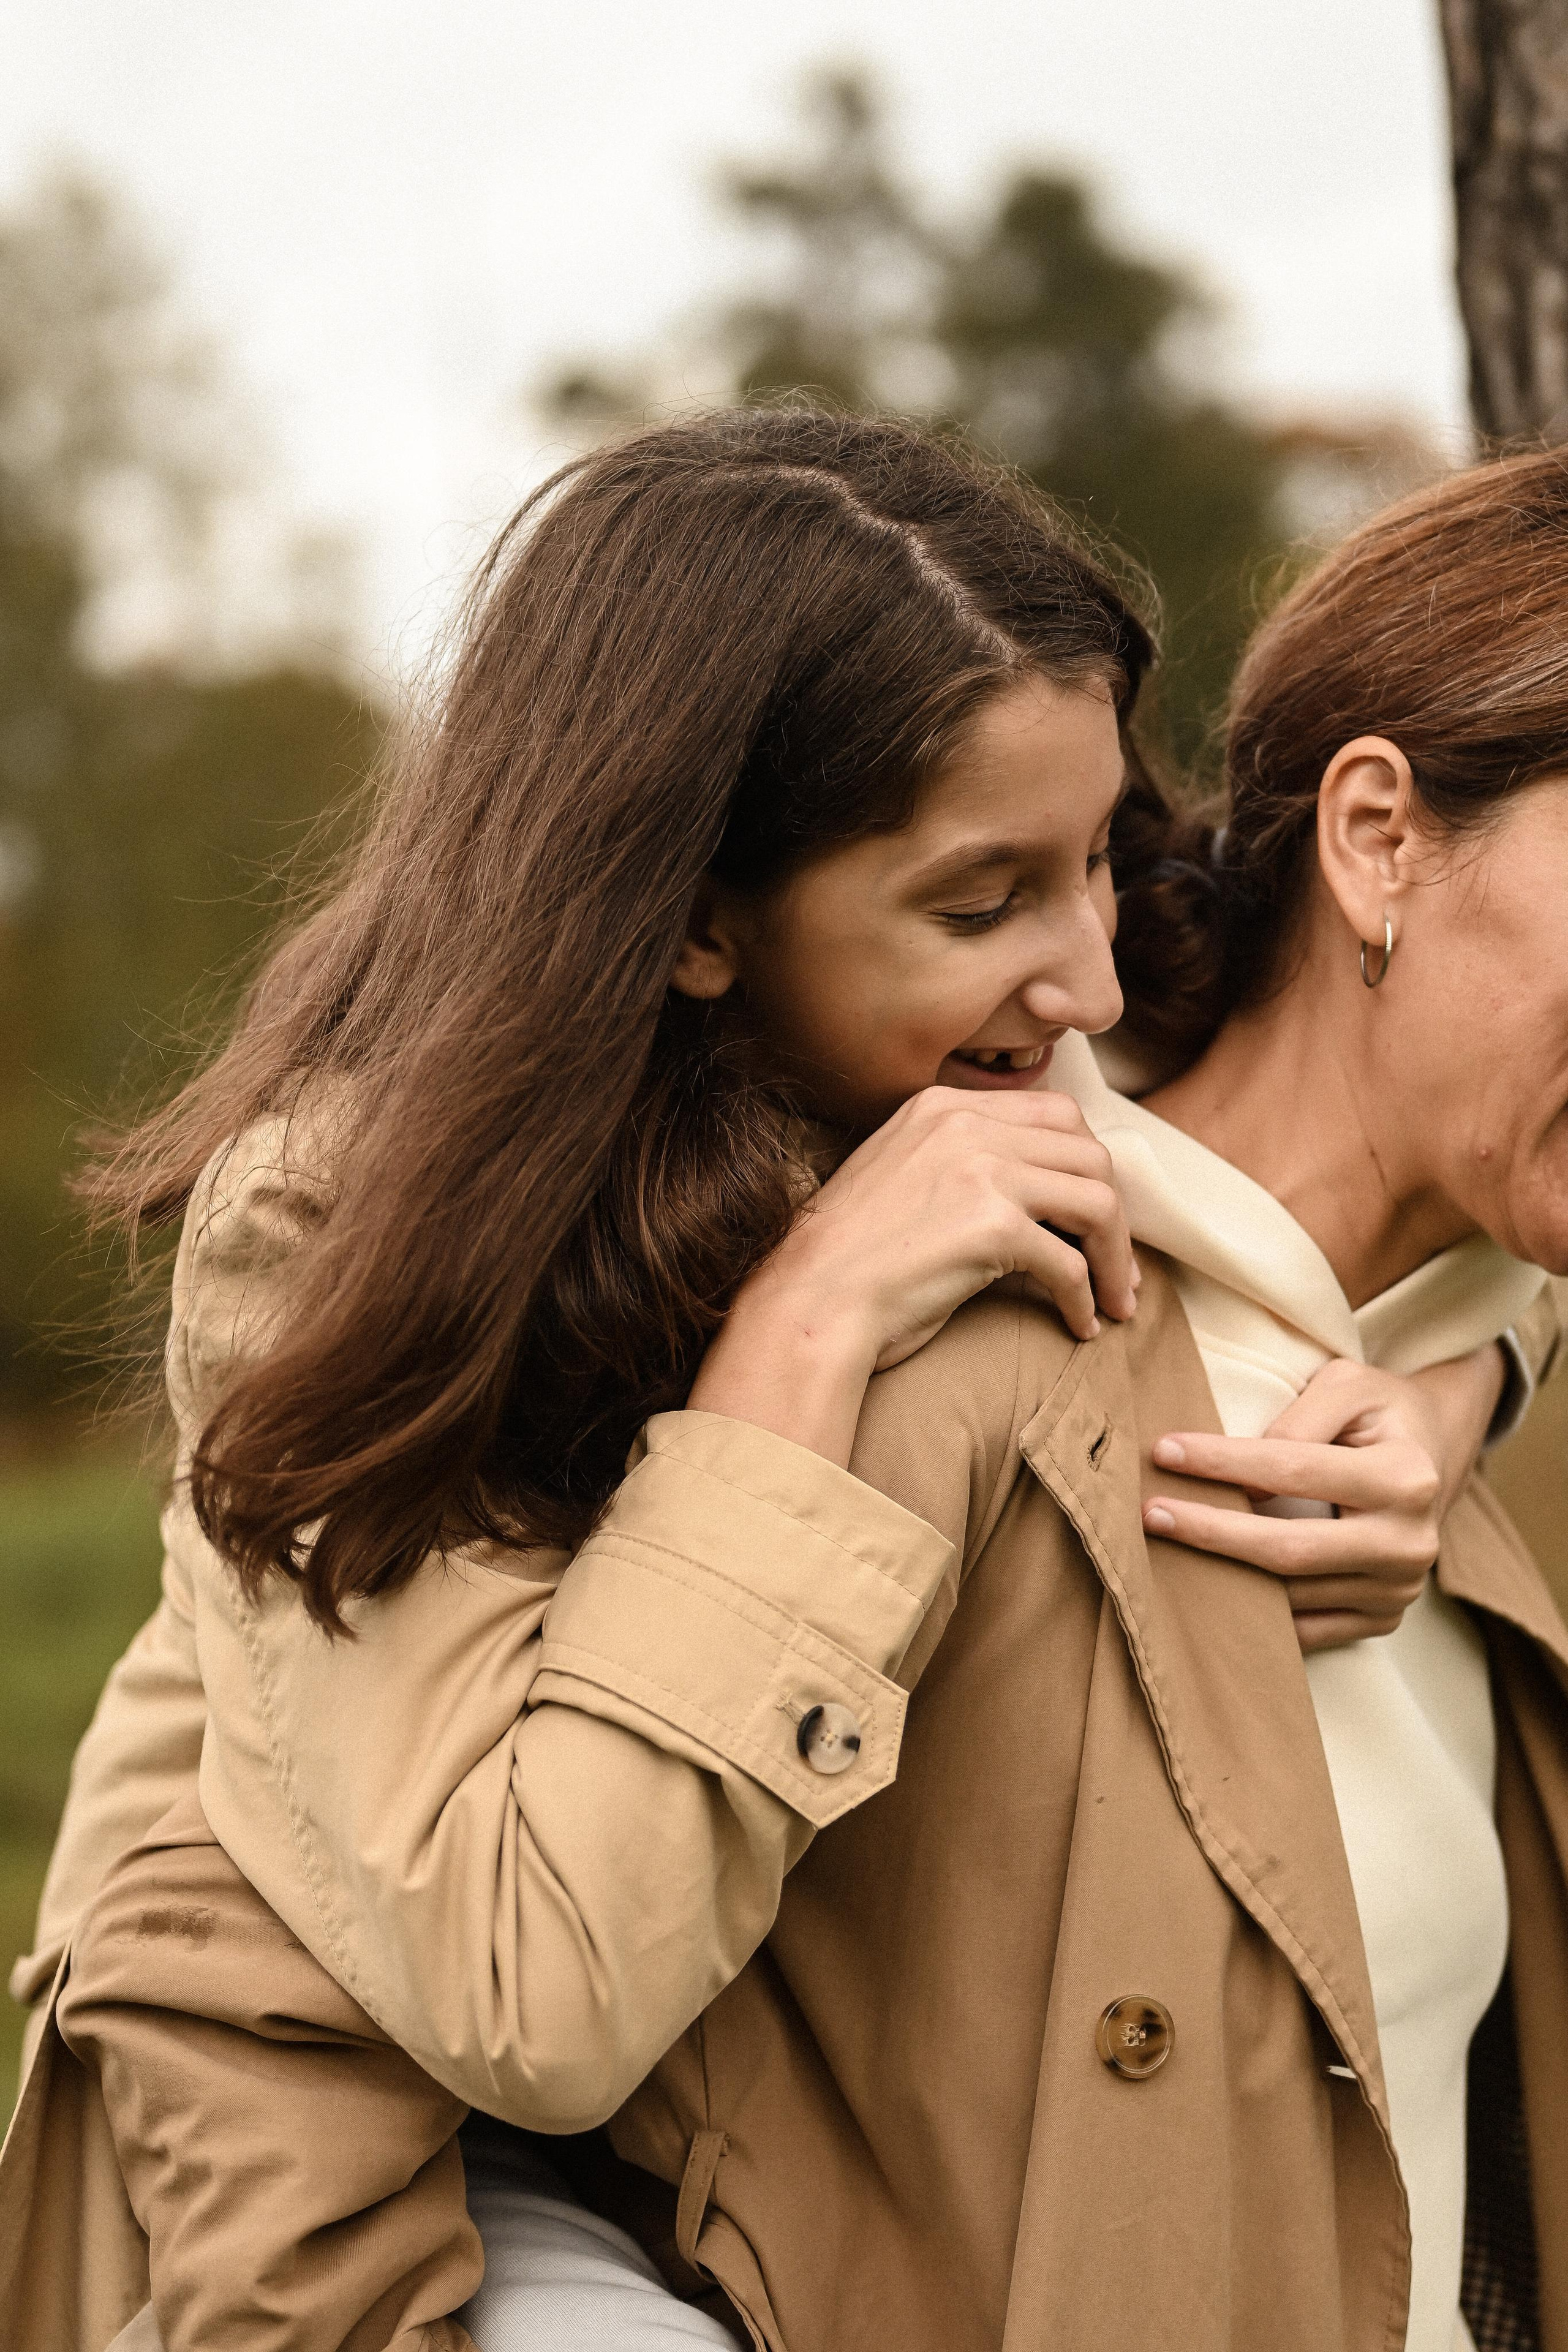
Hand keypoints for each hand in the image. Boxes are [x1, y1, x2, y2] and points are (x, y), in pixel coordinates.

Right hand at [690, 1086, 1137, 1466]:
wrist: (808, 1301)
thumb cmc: (848, 1257)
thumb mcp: (902, 1175)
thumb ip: (959, 1160)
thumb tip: (1036, 1190)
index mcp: (945, 1106)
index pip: (1055, 1113)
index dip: (1087, 1167)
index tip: (1093, 1216)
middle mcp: (967, 1124)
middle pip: (1089, 1152)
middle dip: (1114, 1214)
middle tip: (1115, 1265)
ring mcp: (982, 1170)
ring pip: (1097, 1201)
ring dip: (1115, 1258)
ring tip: (1114, 1299)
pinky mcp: (993, 1226)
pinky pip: (1071, 1263)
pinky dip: (1086, 1298)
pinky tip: (1079, 1324)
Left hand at [1142, 1357, 1449, 1652]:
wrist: (1434, 1454)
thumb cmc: (1379, 1411)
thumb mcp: (1347, 1385)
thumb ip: (1300, 1417)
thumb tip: (1247, 1477)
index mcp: (1405, 1477)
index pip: (1293, 1470)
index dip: (1223, 1462)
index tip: (1163, 1451)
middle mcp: (1409, 1543)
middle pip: (1288, 1549)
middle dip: (1210, 1533)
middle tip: (1149, 1513)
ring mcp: (1398, 1590)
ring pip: (1291, 1595)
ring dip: (1223, 1575)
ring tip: (1164, 1549)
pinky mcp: (1382, 1618)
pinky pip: (1306, 1631)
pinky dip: (1255, 1614)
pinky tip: (1209, 1588)